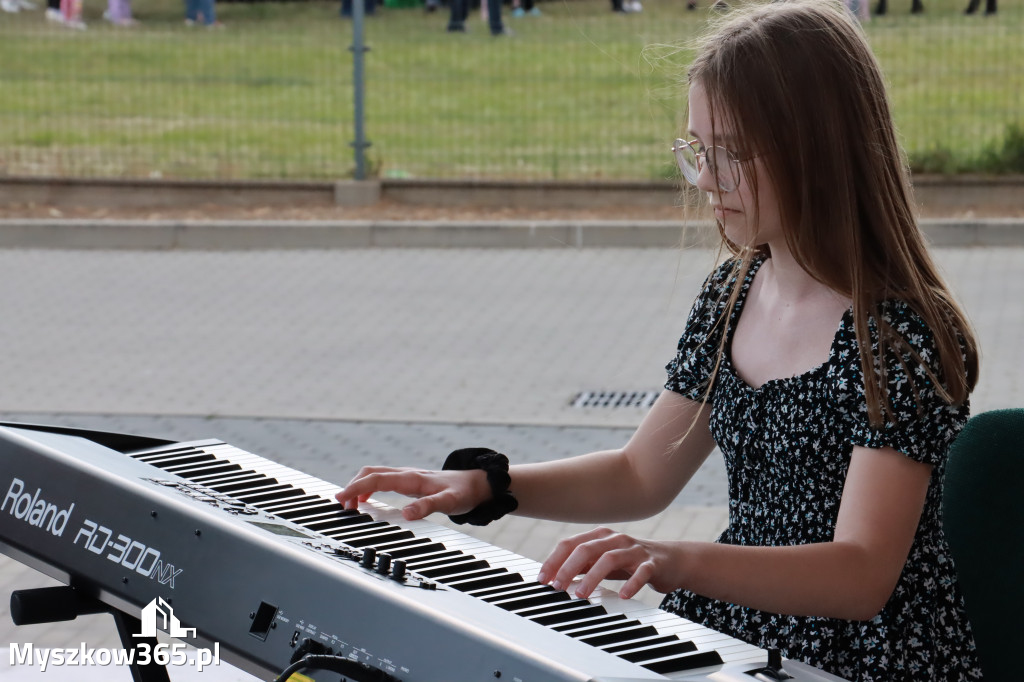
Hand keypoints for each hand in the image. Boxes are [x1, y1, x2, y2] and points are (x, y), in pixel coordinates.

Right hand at [335, 466, 490, 520]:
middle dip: (352, 486)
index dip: (356, 487)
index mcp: (412, 478)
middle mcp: (407, 474)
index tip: (341, 498)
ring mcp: (407, 476)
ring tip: (349, 505)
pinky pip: (382, 480)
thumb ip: (428, 507)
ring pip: (375, 475)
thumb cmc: (463, 492)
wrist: (477, 484)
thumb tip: (405, 514)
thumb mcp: (449, 503)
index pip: (377, 479)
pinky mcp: (409, 481)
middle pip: (371, 473)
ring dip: (359, 486)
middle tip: (340, 505)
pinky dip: (368, 488)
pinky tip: (366, 501)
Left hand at [537, 527, 682, 600]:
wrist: (670, 560)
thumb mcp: (603, 561)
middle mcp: (615, 539)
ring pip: (610, 558)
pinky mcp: (651, 563)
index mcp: (599, 536)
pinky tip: (623, 596)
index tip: (543, 579)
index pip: (570, 544)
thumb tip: (556, 577)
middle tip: (558, 587)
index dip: (554, 560)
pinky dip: (631, 584)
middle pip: (586, 548)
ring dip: (593, 576)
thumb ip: (583, 566)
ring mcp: (633, 550)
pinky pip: (641, 572)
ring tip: (582, 595)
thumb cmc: (631, 561)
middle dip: (568, 568)